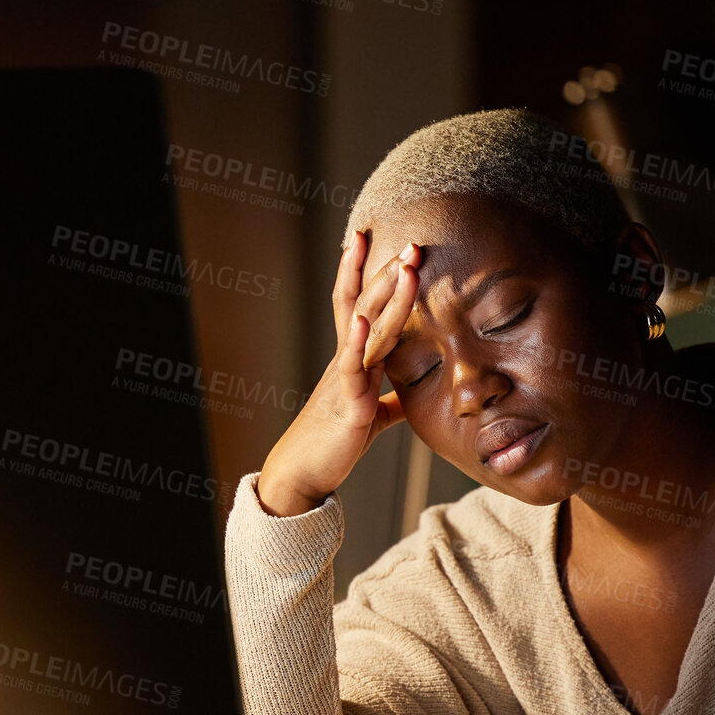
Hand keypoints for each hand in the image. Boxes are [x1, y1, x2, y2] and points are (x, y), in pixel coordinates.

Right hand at [257, 230, 420, 515]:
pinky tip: (366, 320)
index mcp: (356, 360)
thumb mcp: (369, 416)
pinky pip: (351, 367)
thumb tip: (407, 399)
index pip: (363, 306)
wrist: (304, 473)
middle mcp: (348, 360)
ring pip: (364, 327)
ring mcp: (345, 378)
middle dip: (385, 271)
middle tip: (411, 241)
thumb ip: (389, 402)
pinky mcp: (346, 403)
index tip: (387, 242)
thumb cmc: (333, 443)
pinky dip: (359, 341)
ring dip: (383, 294)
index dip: (372, 274)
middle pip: (364, 304)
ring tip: (402, 266)